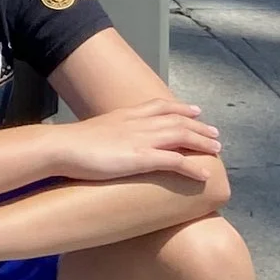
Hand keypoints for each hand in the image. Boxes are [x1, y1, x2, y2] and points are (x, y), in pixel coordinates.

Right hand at [47, 101, 222, 185]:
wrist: (62, 147)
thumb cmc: (71, 144)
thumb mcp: (94, 131)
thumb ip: (108, 134)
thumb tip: (109, 142)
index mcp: (126, 114)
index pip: (160, 106)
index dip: (181, 108)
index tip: (196, 111)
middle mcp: (138, 122)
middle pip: (177, 120)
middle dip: (199, 127)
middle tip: (216, 134)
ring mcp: (141, 139)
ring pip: (182, 136)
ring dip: (202, 143)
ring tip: (217, 150)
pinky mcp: (141, 158)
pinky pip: (175, 161)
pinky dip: (193, 167)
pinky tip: (204, 174)